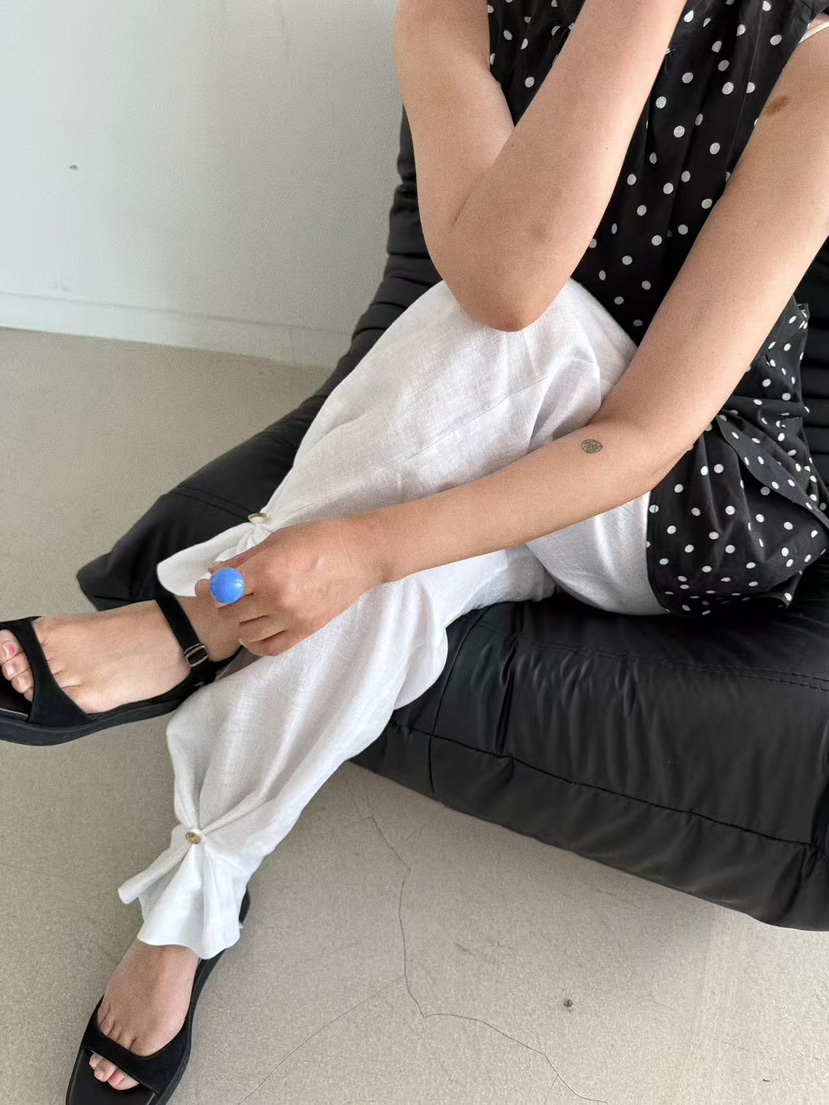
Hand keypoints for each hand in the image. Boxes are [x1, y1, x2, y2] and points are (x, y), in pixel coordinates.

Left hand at [205, 516, 384, 657]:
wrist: (360, 555)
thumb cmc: (320, 540)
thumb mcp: (278, 540)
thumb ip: (244, 559)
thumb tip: (215, 572)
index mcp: (266, 570)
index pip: (223, 589)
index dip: (214, 588)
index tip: (216, 584)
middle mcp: (276, 597)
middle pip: (230, 613)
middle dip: (226, 604)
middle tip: (232, 596)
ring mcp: (291, 617)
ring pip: (246, 632)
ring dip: (240, 622)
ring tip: (247, 611)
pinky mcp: (305, 630)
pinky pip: (269, 648)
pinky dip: (255, 643)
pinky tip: (254, 632)